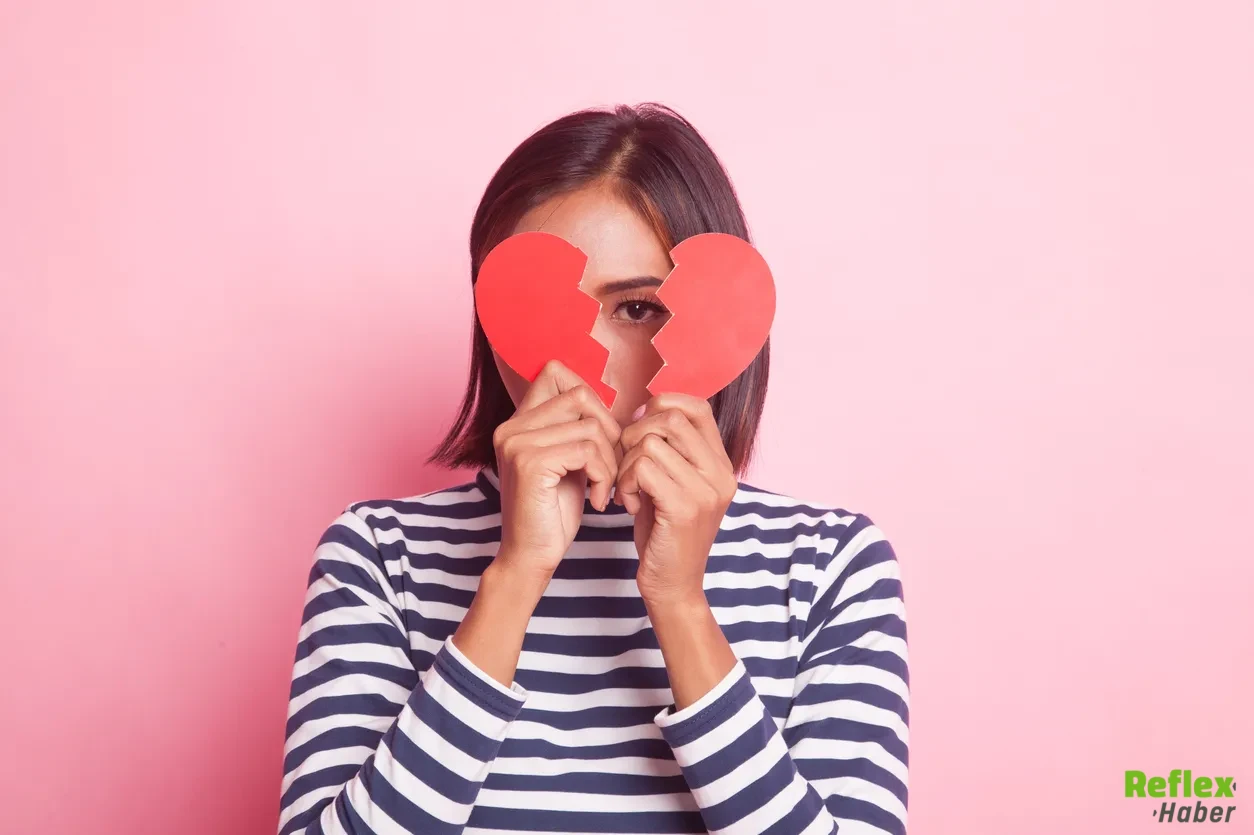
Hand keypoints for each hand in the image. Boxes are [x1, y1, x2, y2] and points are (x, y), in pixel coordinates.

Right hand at [493, 359, 622, 585]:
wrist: (530, 556)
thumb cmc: (553, 512)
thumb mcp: (568, 461)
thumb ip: (576, 428)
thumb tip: (610, 400)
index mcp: (518, 422)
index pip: (555, 371)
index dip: (591, 397)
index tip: (602, 436)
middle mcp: (511, 426)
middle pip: (580, 395)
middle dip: (609, 430)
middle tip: (612, 466)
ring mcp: (517, 442)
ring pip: (590, 426)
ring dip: (610, 460)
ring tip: (607, 488)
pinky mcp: (529, 462)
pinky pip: (587, 451)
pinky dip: (604, 475)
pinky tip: (599, 500)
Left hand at [614, 394, 737, 606]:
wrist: (673, 586)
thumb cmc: (665, 533)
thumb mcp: (673, 483)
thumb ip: (669, 449)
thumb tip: (645, 406)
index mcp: (721, 464)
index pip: (697, 407)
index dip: (661, 407)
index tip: (639, 431)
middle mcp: (720, 474)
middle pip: (670, 418)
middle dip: (634, 434)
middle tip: (625, 464)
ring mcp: (706, 490)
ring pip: (649, 443)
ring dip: (625, 464)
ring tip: (627, 490)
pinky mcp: (685, 507)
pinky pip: (642, 468)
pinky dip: (624, 483)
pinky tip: (627, 505)